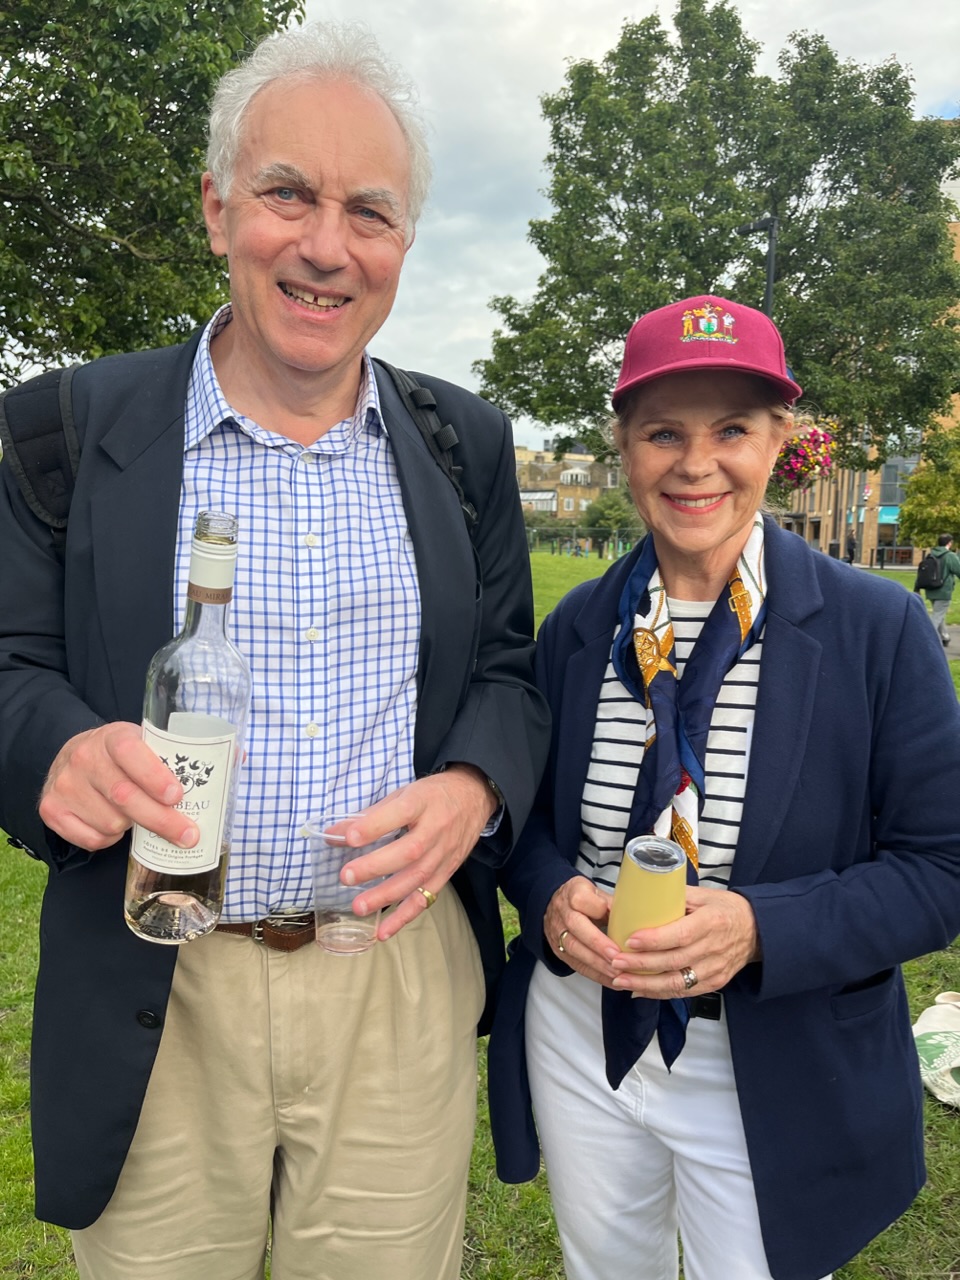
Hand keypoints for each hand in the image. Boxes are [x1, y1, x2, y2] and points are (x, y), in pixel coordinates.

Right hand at [39, 722, 198, 852]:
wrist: (73, 754)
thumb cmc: (122, 755)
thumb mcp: (146, 742)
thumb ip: (180, 753)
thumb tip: (233, 759)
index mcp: (113, 737)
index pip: (132, 753)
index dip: (155, 776)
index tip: (177, 796)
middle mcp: (84, 758)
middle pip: (124, 796)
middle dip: (161, 819)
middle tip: (188, 835)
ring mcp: (65, 785)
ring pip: (111, 822)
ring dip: (133, 828)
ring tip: (138, 816)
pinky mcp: (51, 809)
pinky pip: (91, 839)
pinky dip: (109, 839)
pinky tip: (114, 824)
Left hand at [335, 765, 497, 939]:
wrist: (473, 797)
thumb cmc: (432, 795)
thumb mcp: (404, 793)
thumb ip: (371, 814)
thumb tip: (335, 834)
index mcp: (422, 802)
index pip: (398, 813)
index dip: (373, 826)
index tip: (349, 837)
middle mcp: (435, 829)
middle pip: (408, 851)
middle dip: (376, 866)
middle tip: (346, 876)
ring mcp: (443, 854)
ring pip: (417, 878)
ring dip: (386, 895)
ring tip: (359, 906)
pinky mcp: (446, 872)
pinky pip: (426, 898)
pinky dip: (404, 916)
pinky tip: (383, 931)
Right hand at [543, 875, 619, 986]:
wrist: (556, 907)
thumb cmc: (585, 900)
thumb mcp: (598, 893)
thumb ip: (613, 904)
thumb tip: (635, 920)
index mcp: (573, 892)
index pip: (581, 899)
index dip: (598, 909)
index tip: (616, 918)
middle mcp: (562, 912)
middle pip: (576, 927)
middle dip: (598, 944)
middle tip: (618, 956)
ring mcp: (557, 933)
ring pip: (574, 949)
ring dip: (598, 964)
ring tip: (617, 973)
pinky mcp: (559, 952)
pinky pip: (576, 965)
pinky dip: (596, 975)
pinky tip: (612, 980)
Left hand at [610, 885, 759, 997]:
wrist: (757, 930)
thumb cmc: (724, 908)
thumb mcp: (703, 895)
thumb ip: (673, 897)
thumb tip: (637, 897)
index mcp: (712, 921)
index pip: (681, 934)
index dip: (654, 940)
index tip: (630, 940)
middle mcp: (714, 948)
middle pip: (674, 962)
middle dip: (641, 965)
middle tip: (615, 962)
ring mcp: (716, 969)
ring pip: (677, 982)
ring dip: (645, 984)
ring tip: (619, 980)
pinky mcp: (715, 983)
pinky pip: (684, 992)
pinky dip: (659, 993)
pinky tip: (638, 990)